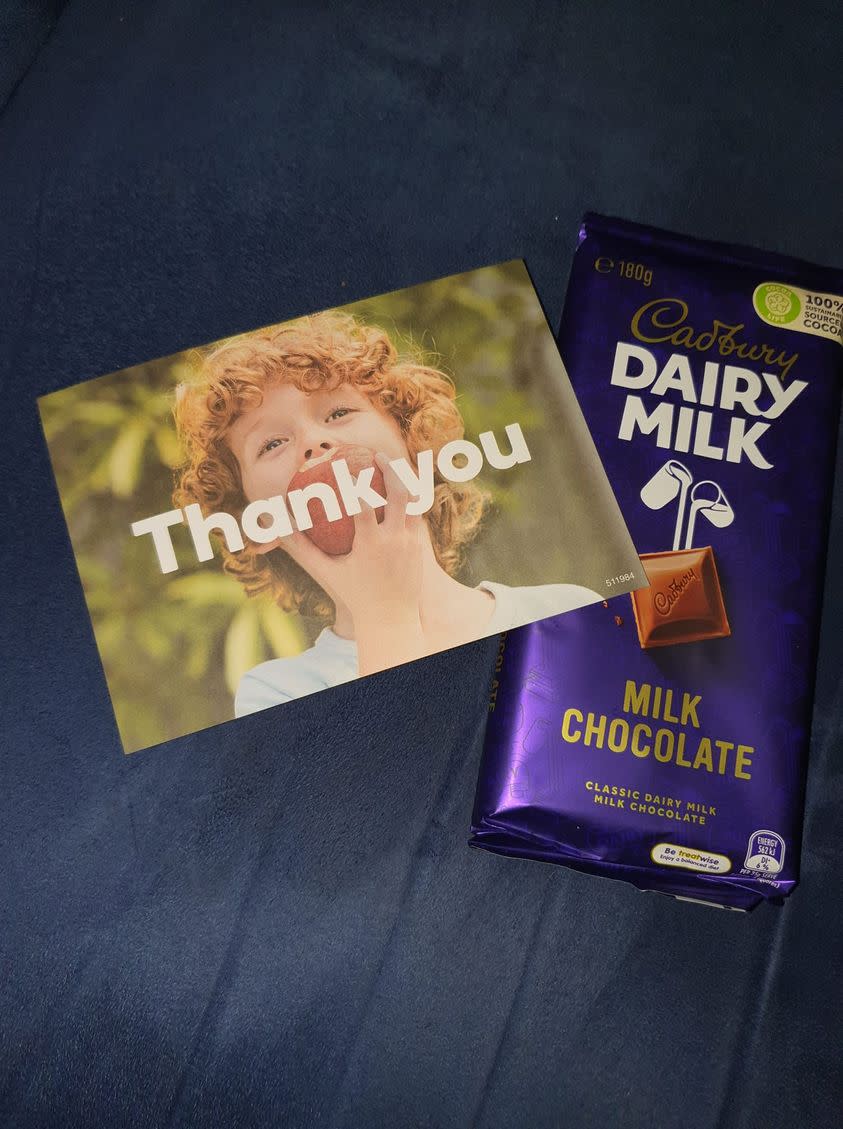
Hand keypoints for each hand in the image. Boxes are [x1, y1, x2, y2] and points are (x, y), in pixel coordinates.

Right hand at [280, 452, 427, 672]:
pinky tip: (403, 492)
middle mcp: (394, 540)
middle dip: (392, 470)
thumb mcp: (326, 571)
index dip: (356, 483)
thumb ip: (303, 549)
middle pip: (399, 494)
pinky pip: (418, 518)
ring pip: (415, 503)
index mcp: (370, 544)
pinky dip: (411, 502)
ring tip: (395, 467)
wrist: (390, 619)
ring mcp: (411, 544)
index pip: (364, 505)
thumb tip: (282, 528)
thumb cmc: (354, 595)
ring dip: (407, 482)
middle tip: (379, 455)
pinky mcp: (420, 549)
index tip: (347, 465)